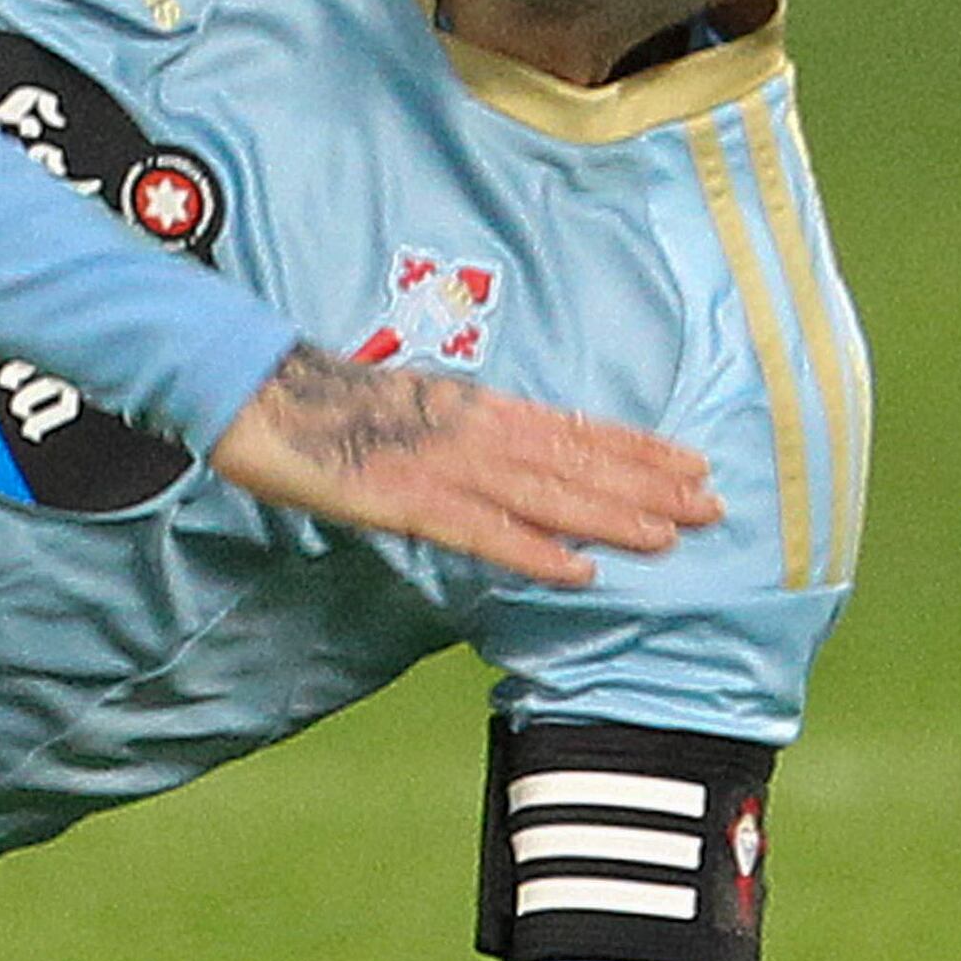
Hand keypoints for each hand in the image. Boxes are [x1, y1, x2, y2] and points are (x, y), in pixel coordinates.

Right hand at [205, 342, 718, 587]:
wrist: (249, 389)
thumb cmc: (320, 406)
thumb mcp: (407, 411)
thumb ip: (460, 433)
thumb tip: (507, 458)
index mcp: (473, 407)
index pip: (572, 429)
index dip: (636, 449)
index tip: (692, 464)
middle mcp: (470, 430)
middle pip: (574, 460)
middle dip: (646, 484)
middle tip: (712, 506)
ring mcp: (439, 463)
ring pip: (542, 493)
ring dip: (608, 515)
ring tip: (668, 536)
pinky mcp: (402, 498)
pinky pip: (478, 530)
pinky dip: (529, 550)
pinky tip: (573, 571)